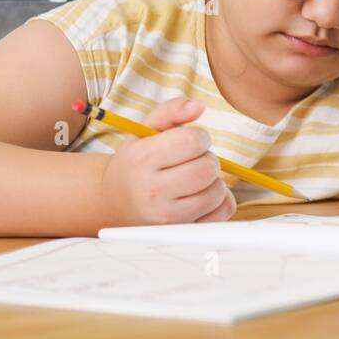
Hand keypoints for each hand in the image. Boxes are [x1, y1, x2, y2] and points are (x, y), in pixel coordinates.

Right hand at [99, 97, 236, 225]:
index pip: (192, 141)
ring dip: (213, 181)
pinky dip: (221, 201)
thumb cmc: (136, 162)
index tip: (190, 142)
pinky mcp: (181, 231)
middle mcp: (151, 191)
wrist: (115, 202)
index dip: (199, 137)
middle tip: (193, 161)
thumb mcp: (144, 131)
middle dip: (207, 159)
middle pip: (207, 168)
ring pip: (217, 192)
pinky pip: (223, 212)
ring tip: (194, 179)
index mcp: (141, 159)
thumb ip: (171, 111)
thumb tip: (199, 106)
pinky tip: (201, 195)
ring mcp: (166, 217)